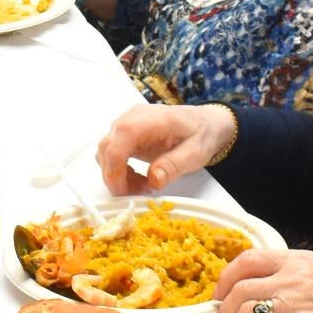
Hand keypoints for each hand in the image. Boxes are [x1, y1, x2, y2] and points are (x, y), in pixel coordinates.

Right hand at [96, 102, 234, 190]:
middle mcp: (132, 118)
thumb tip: (154, 179)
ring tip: (142, 187)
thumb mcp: (195, 153)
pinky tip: (139, 178)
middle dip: (115, 177)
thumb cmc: (201, 135)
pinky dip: (120, 170)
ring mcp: (126, 124)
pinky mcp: (126, 133)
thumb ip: (174, 165)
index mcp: (149, 120)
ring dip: (117, 175)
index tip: (123, 194)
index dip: (114, 172)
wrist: (205, 122)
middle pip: (107, 149)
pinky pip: (112, 153)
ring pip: (106, 152)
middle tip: (136, 194)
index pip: (118, 144)